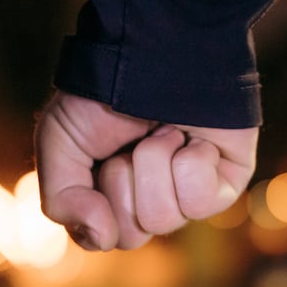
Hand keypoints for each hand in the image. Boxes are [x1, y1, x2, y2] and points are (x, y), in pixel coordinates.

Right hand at [35, 91, 258, 250]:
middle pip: (131, 235)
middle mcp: (152, 202)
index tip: (95, 165)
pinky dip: (189, 162)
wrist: (154, 47)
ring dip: (153, 163)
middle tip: (130, 141)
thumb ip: (61, 201)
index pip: (101, 238)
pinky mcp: (226, 184)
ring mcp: (190, 196)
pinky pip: (201, 203)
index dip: (92, 209)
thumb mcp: (59, 144)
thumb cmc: (106, 92)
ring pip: (162, 219)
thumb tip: (101, 238)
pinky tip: (193, 139)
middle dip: (122, 181)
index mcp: (113, 197)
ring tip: (163, 131)